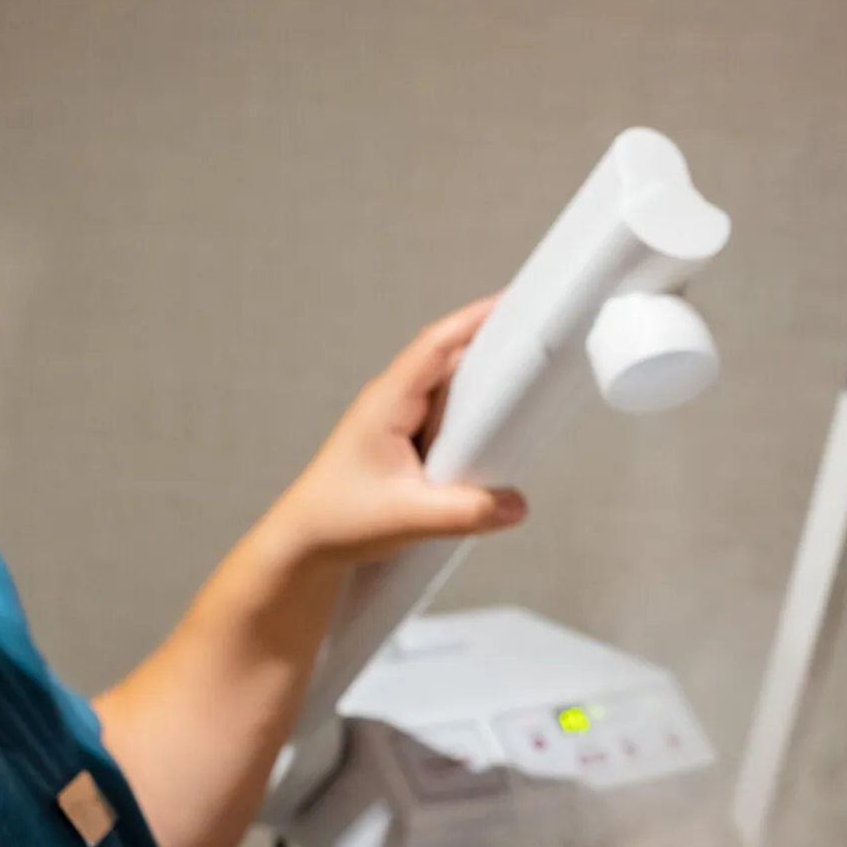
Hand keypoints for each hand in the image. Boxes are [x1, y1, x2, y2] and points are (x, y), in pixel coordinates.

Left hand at [269, 300, 526, 567]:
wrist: (307, 544)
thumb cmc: (339, 520)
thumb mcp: (407, 518)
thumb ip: (465, 513)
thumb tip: (516, 504)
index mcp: (387, 402)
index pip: (436, 345)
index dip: (475, 320)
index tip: (513, 302)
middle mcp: (393, 401)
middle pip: (451, 358)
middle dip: (493, 346)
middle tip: (539, 340)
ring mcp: (400, 420)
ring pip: (452, 389)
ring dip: (486, 383)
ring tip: (530, 381)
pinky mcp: (407, 442)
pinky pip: (448, 416)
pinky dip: (475, 416)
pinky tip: (498, 431)